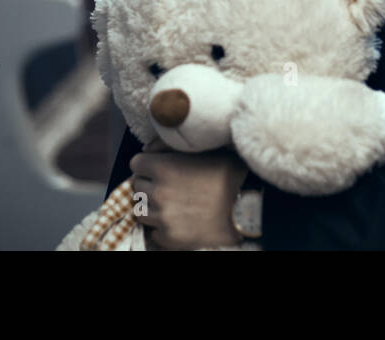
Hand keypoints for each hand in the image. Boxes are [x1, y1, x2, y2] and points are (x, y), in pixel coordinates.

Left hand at [130, 139, 248, 249]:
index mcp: (163, 167)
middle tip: (169, 187)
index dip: (148, 165)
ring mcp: (162, 217)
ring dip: (152, 207)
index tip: (159, 169)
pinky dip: (162, 228)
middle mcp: (157, 192)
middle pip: (137, 187)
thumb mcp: (202, 150)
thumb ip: (168, 146)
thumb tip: (147, 149)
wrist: (248, 206)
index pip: (136, 164)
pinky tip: (180, 221)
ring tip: (173, 205)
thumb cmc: (228, 174)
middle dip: (150, 186)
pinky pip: (153, 232)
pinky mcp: (169, 238)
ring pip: (140, 211)